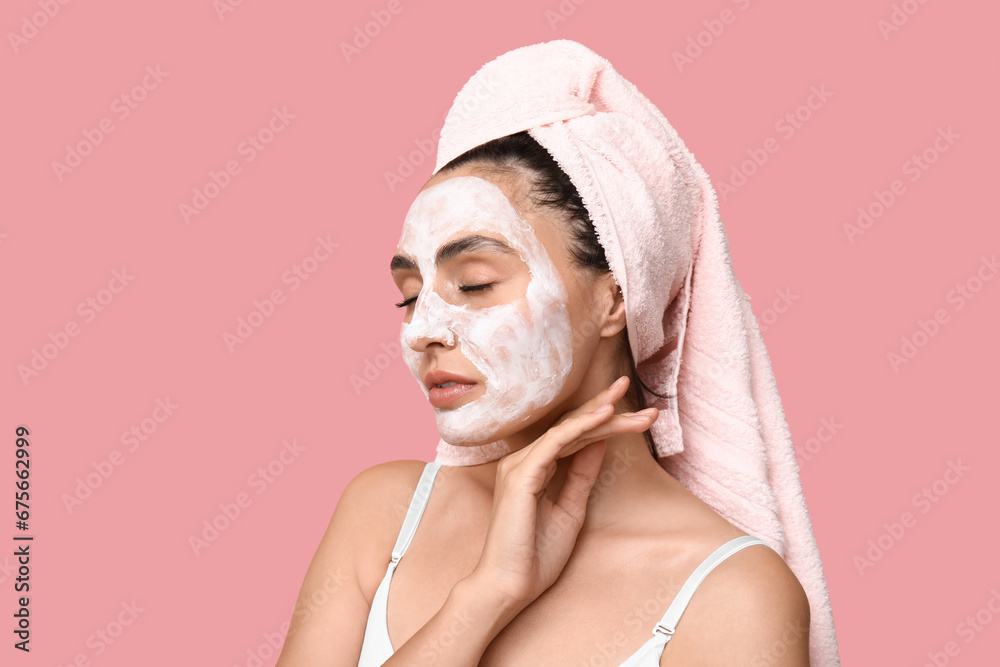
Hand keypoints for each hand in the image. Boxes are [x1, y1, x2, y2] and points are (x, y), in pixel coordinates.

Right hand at [465, 375, 657, 613]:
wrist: (509, 586)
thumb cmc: (534, 556)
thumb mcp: (570, 510)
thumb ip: (581, 476)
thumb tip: (600, 444)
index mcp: (533, 469)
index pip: (572, 437)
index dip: (603, 421)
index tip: (636, 414)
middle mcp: (524, 460)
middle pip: (571, 427)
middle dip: (605, 407)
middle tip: (634, 391)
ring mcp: (520, 465)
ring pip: (568, 430)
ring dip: (602, 414)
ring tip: (630, 401)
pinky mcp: (521, 474)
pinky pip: (556, 442)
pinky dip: (581, 426)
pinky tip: (605, 415)